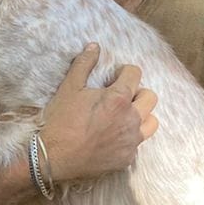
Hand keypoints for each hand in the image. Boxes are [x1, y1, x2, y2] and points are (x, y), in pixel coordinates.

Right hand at [38, 44, 157, 183]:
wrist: (52, 158)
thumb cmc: (60, 121)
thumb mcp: (69, 88)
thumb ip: (84, 64)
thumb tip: (94, 46)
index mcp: (119, 98)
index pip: (135, 74)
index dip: (124, 72)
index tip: (114, 77)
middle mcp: (131, 119)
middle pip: (150, 97)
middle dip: (138, 92)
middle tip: (120, 97)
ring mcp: (131, 141)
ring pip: (151, 122)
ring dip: (141, 115)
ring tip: (123, 117)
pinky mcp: (127, 158)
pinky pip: (137, 144)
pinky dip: (129, 138)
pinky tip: (112, 138)